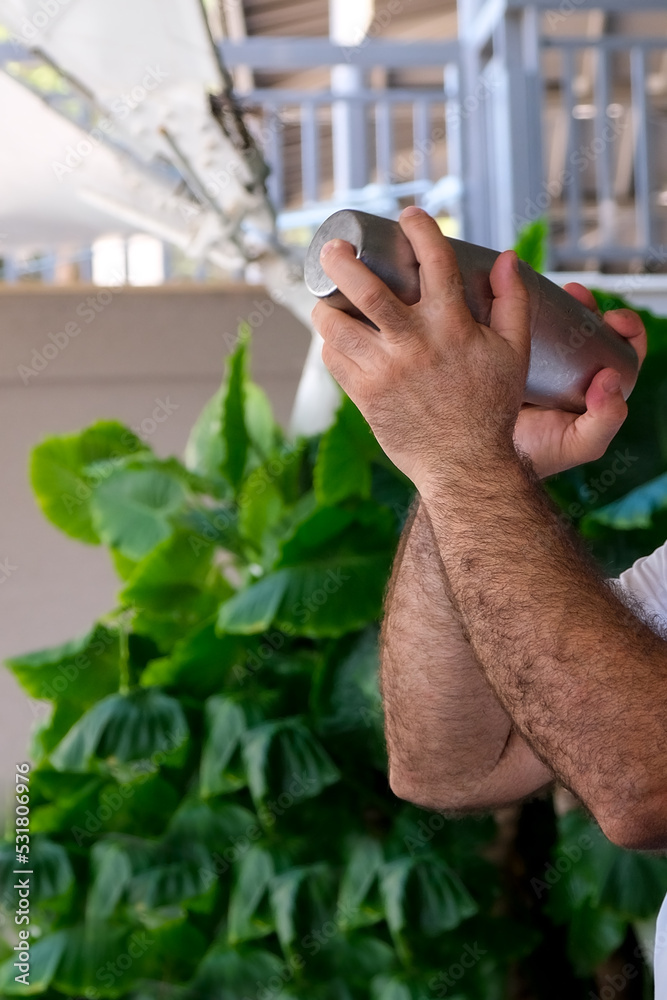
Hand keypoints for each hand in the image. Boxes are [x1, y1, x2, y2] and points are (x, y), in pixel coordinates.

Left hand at [311, 206, 530, 493]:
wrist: (464, 465)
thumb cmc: (490, 409)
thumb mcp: (513, 353)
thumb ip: (512, 303)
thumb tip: (506, 259)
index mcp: (453, 326)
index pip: (434, 262)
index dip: (420, 230)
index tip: (408, 216)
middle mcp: (415, 344)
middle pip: (367, 289)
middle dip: (343, 261)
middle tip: (333, 248)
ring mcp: (385, 371)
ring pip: (338, 326)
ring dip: (326, 307)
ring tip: (327, 301)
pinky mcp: (365, 396)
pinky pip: (335, 360)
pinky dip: (331, 345)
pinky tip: (336, 339)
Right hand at [514, 284, 645, 477]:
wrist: (482, 454)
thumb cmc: (535, 453)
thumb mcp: (580, 443)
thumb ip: (606, 419)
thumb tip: (610, 379)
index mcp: (593, 391)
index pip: (621, 353)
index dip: (626, 332)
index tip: (614, 320)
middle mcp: (568, 374)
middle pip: (588, 330)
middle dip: (589, 306)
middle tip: (578, 294)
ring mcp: (538, 363)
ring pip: (557, 325)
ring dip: (561, 301)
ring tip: (557, 289)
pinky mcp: (510, 355)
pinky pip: (523, 327)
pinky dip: (525, 308)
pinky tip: (523, 300)